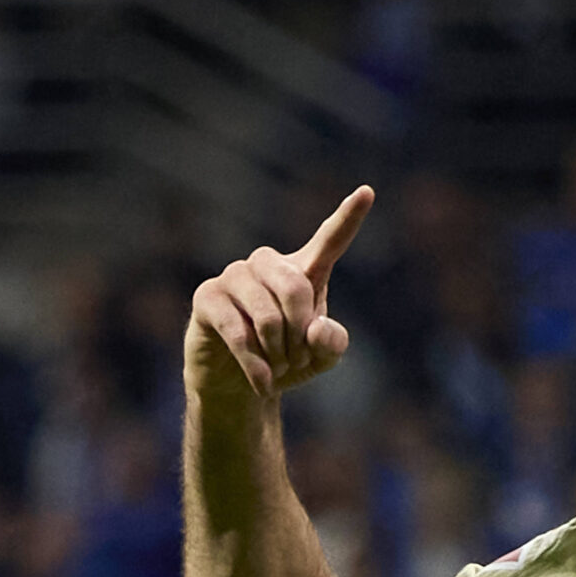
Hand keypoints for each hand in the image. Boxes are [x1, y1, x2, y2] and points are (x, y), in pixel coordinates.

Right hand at [185, 185, 373, 403]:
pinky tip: (263, 382)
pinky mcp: (207, 297)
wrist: (241, 384)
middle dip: (300, 333)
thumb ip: (332, 343)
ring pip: (266, 315)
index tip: (368, 192)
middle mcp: (268, 265)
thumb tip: (315, 327)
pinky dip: (256, 364)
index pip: (329, 240)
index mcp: (303, 272)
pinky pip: (238, 332)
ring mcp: (234, 276)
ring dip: (278, 352)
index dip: (348, 218)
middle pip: (295, 287)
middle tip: (298, 359)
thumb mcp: (320, 358)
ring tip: (278, 367)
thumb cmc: (284, 361)